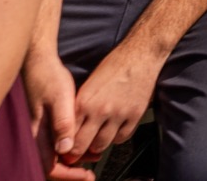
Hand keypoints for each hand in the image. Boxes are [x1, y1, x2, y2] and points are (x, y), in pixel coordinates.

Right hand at [26, 49, 93, 177]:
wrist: (39, 63)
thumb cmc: (48, 78)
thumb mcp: (60, 98)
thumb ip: (62, 124)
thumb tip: (65, 150)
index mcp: (38, 134)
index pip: (50, 168)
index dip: (69, 175)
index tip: (87, 176)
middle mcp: (36, 137)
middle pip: (52, 166)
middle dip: (72, 171)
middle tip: (91, 172)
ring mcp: (39, 132)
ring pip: (55, 157)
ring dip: (73, 160)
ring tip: (94, 155)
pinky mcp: (44, 125)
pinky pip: (55, 144)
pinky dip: (70, 147)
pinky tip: (84, 141)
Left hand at [67, 40, 162, 163]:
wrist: (140, 55)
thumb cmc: (113, 66)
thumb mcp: (88, 85)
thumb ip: (79, 108)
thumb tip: (72, 129)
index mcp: (84, 102)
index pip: (69, 135)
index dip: (66, 145)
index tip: (67, 148)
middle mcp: (99, 111)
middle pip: (83, 145)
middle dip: (79, 151)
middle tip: (80, 150)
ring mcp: (118, 114)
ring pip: (102, 145)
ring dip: (98, 145)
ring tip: (98, 138)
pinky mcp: (135, 115)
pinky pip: (122, 138)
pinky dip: (116, 138)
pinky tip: (114, 130)